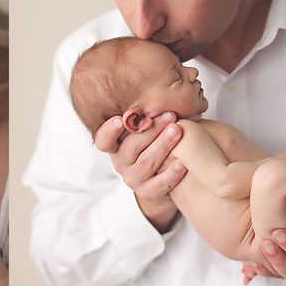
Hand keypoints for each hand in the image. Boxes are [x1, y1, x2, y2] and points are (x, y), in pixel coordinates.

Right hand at [93, 112, 184, 229]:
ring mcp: (133, 179)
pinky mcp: (149, 193)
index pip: (103, 140)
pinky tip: (182, 163)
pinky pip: (160, 184)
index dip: (109, 131)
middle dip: (151, 130)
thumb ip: (145, 118)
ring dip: (163, 145)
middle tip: (169, 116)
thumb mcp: (146, 132)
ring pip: (147, 162)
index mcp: (115, 146)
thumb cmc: (156, 146)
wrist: (163, 181)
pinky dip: (172, 173)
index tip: (120, 119)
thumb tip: (156, 92)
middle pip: (131, 147)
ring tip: (178, 131)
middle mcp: (120, 163)